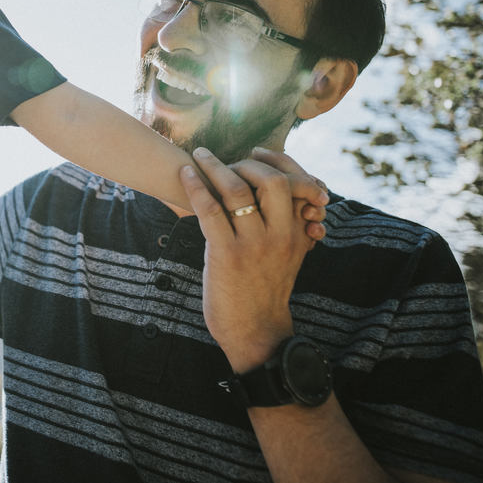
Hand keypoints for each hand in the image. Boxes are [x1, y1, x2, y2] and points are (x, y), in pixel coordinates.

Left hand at [179, 146, 324, 372]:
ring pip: (237, 190)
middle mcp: (281, 235)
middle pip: (271, 180)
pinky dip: (195, 187)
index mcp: (297, 233)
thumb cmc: (267, 291)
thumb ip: (290, 225)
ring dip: (215, 166)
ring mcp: (254, 245)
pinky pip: (210, 210)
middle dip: (247, 161)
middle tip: (227, 158)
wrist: (257, 333)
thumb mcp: (290, 255)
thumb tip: (283, 194)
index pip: (296, 182)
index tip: (257, 150)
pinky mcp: (227, 255)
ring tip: (199, 155)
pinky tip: (185, 175)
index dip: (278, 159)